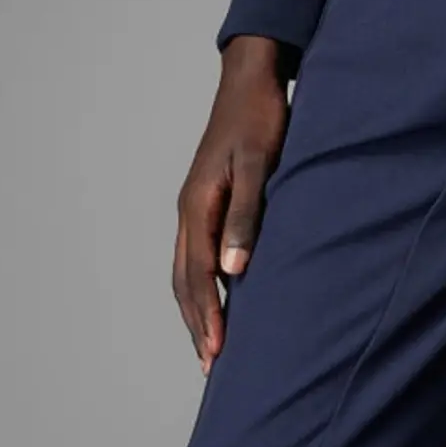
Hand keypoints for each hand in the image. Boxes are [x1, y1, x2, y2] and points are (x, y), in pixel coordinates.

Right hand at [173, 35, 292, 370]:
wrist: (251, 80)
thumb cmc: (261, 120)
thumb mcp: (259, 167)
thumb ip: (246, 219)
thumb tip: (233, 272)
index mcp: (197, 206)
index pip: (197, 276)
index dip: (207, 316)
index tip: (217, 352)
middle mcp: (188, 212)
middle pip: (184, 281)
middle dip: (196, 325)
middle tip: (210, 367)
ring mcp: (193, 208)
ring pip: (185, 272)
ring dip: (195, 312)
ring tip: (208, 348)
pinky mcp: (205, 204)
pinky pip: (195, 257)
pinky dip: (200, 289)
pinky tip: (216, 303)